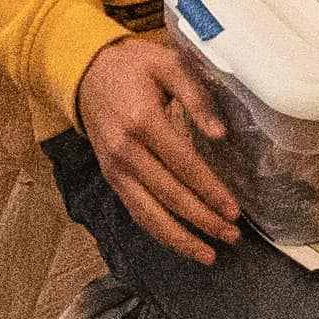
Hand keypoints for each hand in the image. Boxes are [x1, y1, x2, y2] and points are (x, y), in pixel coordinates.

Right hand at [74, 28, 248, 263]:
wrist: (85, 71)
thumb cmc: (133, 65)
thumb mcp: (168, 64)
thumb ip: (197, 96)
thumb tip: (220, 135)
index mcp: (143, 121)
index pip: (184, 165)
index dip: (210, 190)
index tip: (234, 210)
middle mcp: (126, 151)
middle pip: (170, 196)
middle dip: (203, 220)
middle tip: (232, 236)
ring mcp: (115, 168)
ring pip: (149, 214)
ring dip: (180, 238)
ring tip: (209, 254)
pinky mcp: (111, 177)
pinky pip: (136, 211)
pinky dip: (158, 232)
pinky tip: (180, 242)